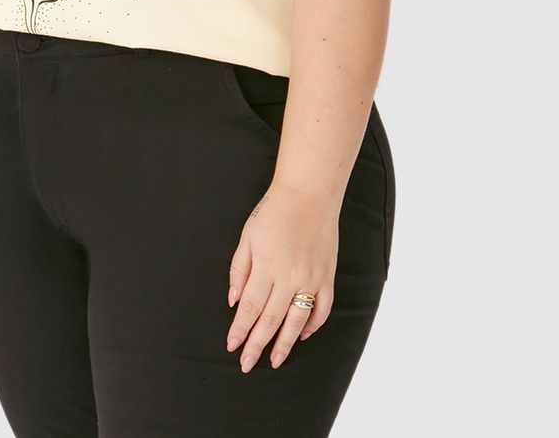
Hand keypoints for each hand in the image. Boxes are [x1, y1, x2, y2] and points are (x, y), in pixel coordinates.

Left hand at [226, 186, 338, 371]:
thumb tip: (234, 299)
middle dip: (257, 344)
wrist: (309, 194)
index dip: (240, 329)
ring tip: (275, 361)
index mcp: (266, 266)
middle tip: (246, 364)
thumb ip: (239, 269)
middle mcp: (289, 277)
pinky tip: (301, 335)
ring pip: (296, 320)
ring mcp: (311, 279)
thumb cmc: (274, 212)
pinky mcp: (327, 276)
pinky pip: (322, 309)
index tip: (232, 346)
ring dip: (284, 344)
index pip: (250, 307)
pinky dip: (312, 325)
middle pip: (270, 319)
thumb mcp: (247, 236)